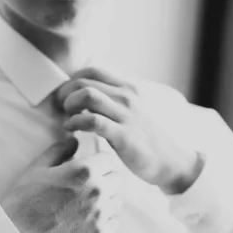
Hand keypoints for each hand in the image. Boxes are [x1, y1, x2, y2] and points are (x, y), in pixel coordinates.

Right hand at [0, 138, 122, 232]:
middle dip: (105, 179)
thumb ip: (60, 150)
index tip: (90, 168)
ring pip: (117, 200)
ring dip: (107, 199)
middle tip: (87, 186)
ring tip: (87, 203)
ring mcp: (99, 214)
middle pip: (116, 179)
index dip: (98, 162)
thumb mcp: (38, 168)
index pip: (108, 159)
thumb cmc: (24, 199)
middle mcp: (97, 191)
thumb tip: (75, 141)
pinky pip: (114, 222)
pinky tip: (88, 219)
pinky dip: (106, 220)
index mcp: (84, 171)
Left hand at [55, 68, 203, 194]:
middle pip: (84, 81)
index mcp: (129, 87)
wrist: (170, 161)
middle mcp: (128, 96)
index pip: (93, 70)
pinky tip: (72, 130)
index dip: (73, 80)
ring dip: (69, 105)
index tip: (67, 96)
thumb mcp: (132, 110)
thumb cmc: (145, 138)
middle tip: (61, 108)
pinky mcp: (122, 135)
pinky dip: (75, 123)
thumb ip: (113, 99)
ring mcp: (126, 115)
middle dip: (65, 93)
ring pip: (87, 95)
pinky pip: (91, 121)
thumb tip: (87, 93)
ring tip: (68, 117)